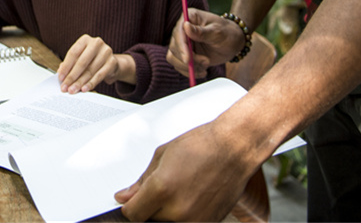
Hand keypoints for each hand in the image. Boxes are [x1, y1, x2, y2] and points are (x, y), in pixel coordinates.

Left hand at [57, 34, 134, 92]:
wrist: (110, 63)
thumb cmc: (91, 60)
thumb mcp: (80, 58)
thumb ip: (70, 64)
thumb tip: (60, 73)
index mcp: (85, 39)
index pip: (73, 53)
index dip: (66, 66)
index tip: (60, 78)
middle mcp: (96, 43)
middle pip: (82, 62)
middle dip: (72, 77)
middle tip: (65, 87)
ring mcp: (106, 52)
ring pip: (90, 70)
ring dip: (80, 82)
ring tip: (73, 90)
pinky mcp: (112, 62)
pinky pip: (99, 75)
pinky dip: (90, 84)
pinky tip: (84, 89)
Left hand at [115, 118, 252, 220]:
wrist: (235, 148)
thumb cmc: (203, 145)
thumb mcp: (163, 155)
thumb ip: (141, 181)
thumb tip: (125, 196)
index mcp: (161, 189)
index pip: (132, 214)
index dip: (131, 205)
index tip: (133, 201)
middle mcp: (177, 210)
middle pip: (149, 219)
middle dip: (151, 206)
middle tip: (164, 187)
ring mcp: (195, 220)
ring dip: (168, 211)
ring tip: (181, 189)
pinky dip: (185, 214)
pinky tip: (193, 195)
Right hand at [168, 9, 243, 76]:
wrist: (232, 43)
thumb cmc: (227, 33)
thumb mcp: (218, 32)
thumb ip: (202, 32)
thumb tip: (186, 26)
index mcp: (190, 17)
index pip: (178, 31)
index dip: (181, 46)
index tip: (188, 59)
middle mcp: (182, 29)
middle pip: (174, 46)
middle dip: (189, 58)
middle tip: (206, 62)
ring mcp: (182, 42)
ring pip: (173, 57)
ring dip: (188, 66)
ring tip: (206, 65)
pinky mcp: (184, 54)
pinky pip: (179, 65)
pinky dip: (190, 71)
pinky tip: (203, 71)